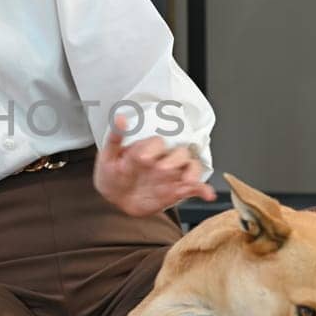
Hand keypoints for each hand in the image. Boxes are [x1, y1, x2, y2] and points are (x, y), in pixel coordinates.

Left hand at [93, 114, 216, 217]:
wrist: (115, 197)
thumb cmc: (113, 175)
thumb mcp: (108, 157)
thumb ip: (115, 138)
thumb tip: (120, 118)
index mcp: (148, 150)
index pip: (157, 142)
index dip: (152, 148)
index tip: (142, 157)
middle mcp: (163, 160)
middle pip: (179, 153)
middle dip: (174, 160)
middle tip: (162, 169)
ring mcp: (172, 175)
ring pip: (191, 167)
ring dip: (192, 172)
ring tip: (188, 181)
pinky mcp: (177, 190)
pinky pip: (195, 188)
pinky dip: (204, 190)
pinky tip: (207, 194)